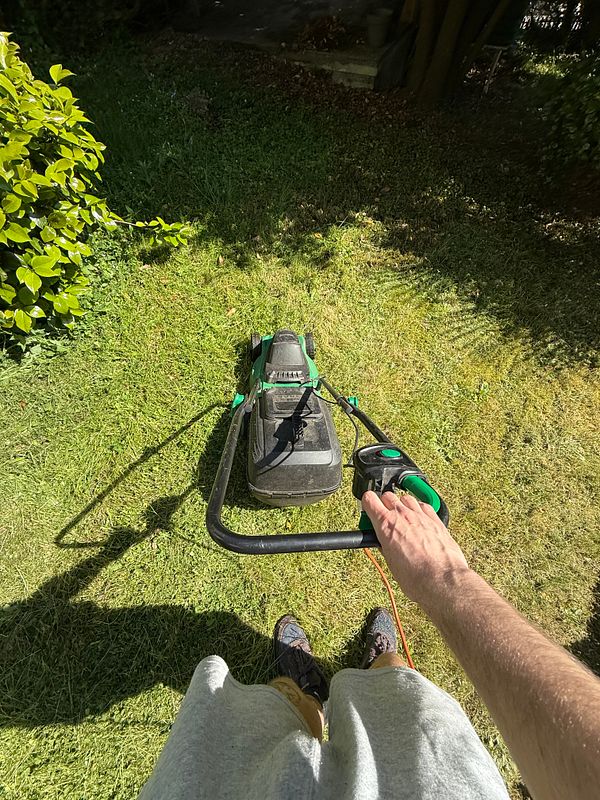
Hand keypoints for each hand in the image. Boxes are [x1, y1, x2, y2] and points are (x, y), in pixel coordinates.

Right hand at [362, 491, 470, 609]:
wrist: (442, 580)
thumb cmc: (416, 577)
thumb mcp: (391, 562)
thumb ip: (385, 545)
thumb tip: (383, 542)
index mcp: (386, 525)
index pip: (369, 499)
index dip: (367, 505)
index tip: (369, 512)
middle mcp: (403, 515)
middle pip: (387, 496)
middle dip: (384, 505)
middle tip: (385, 519)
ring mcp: (420, 515)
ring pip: (406, 498)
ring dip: (402, 506)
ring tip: (403, 520)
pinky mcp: (435, 519)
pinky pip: (423, 505)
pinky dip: (419, 509)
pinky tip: (419, 520)